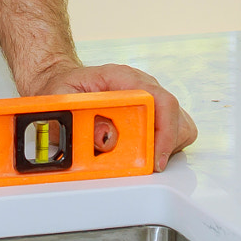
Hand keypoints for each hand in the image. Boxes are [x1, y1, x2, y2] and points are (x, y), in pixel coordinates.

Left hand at [26, 61, 196, 172]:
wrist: (62, 80)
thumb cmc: (63, 88)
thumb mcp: (61, 102)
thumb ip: (79, 122)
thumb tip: (106, 137)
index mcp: (122, 77)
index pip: (159, 100)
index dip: (162, 131)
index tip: (155, 158)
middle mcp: (142, 85)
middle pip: (174, 116)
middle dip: (163, 145)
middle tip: (144, 164)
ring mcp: (150, 98)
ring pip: (179, 125)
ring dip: (164, 146)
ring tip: (139, 156)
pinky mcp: (153, 113)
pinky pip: (173, 132)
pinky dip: (162, 146)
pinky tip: (141, 151)